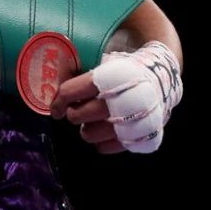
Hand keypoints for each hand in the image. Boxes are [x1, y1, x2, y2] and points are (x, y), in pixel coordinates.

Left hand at [50, 41, 181, 153]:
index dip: (58, 101)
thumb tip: (50, 84)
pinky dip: (101, 141)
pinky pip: (106, 147)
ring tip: (92, 120)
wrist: (160, 79)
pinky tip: (105, 129)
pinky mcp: (141, 138)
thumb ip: (78, 71)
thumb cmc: (123, 71)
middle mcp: (123, 101)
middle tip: (76, 110)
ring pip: (90, 135)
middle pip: (79, 116)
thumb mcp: (103, 62)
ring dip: (86, 129)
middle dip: (73, 114)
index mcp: (111, 77)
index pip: (71, 92)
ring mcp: (134, 122)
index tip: (55, 108)